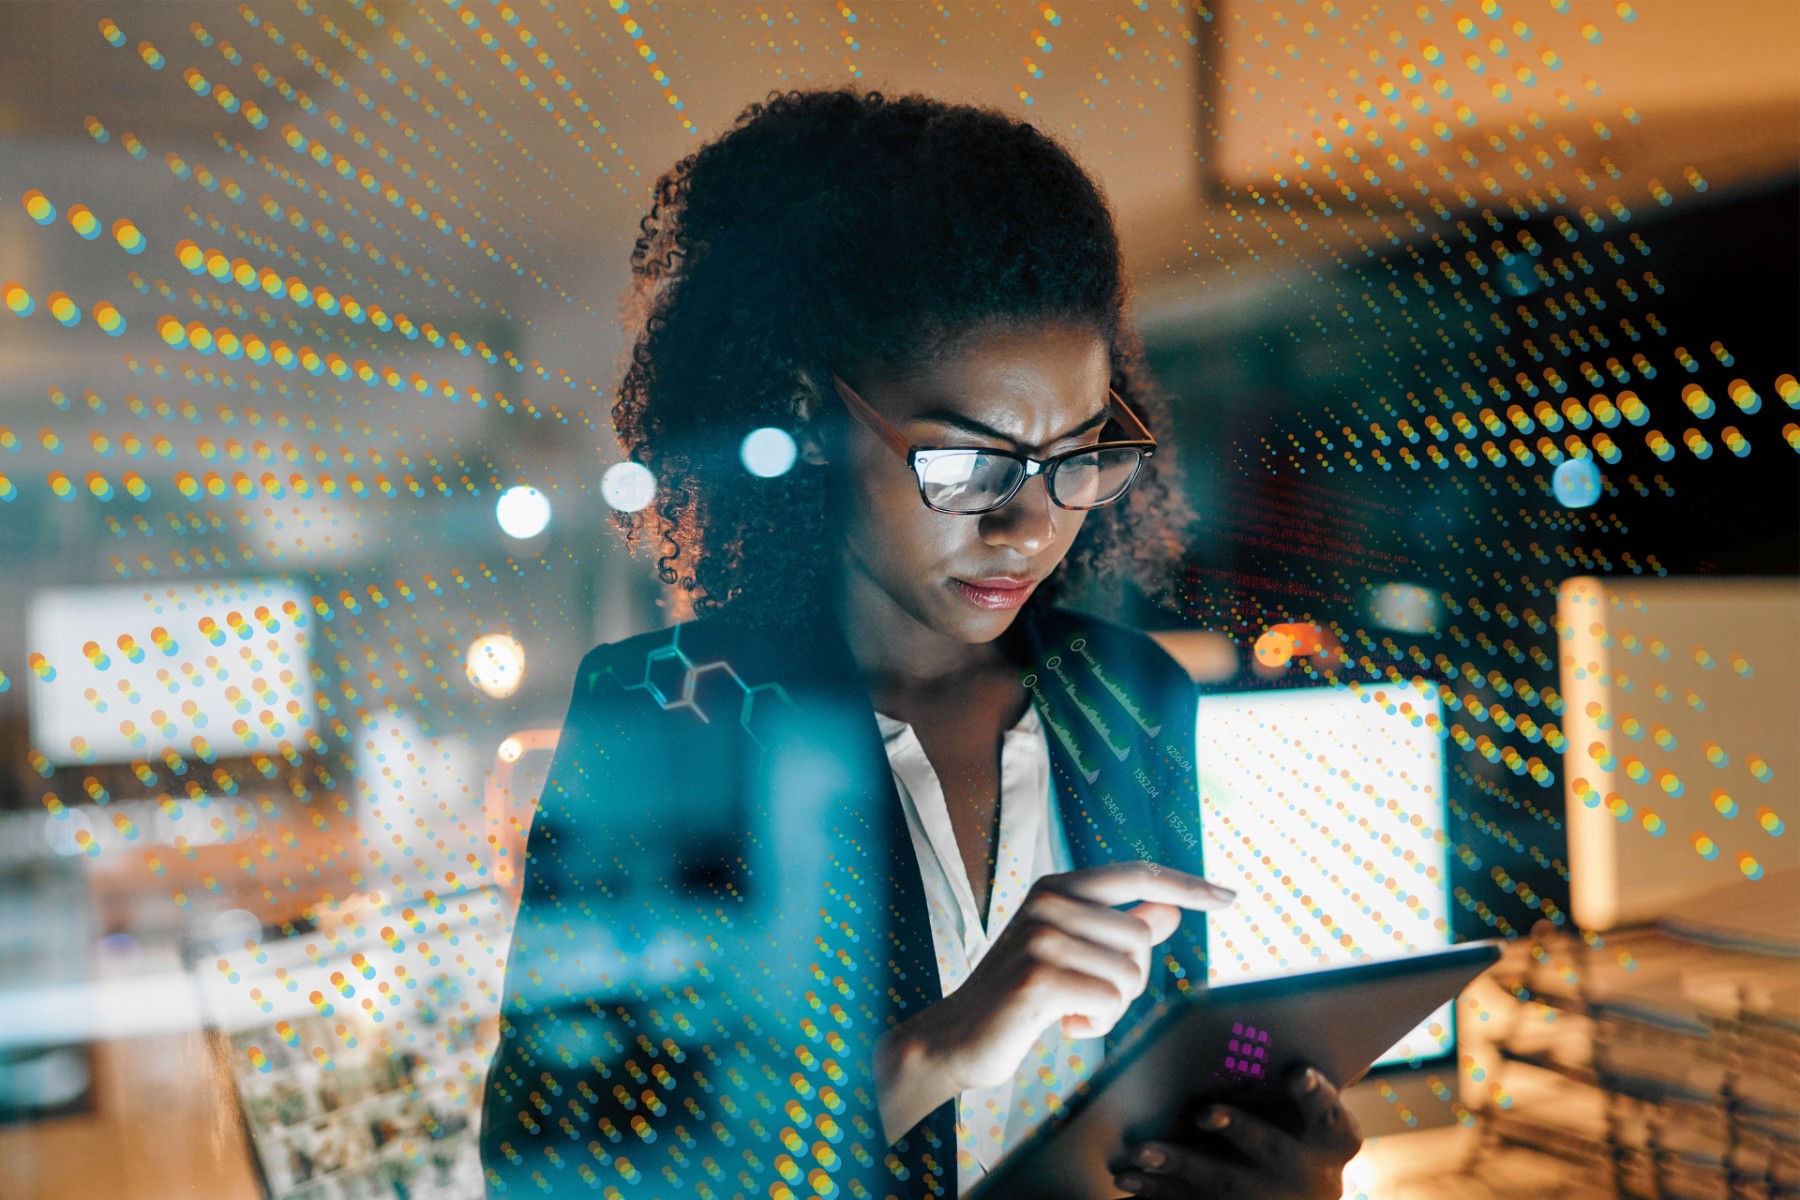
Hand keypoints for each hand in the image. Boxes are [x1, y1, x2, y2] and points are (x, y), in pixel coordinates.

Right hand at [874, 861, 1234, 1139]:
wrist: (958, 1037)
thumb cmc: (1022, 997)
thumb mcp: (1074, 955)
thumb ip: (1120, 930)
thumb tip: (1170, 909)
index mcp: (1057, 886)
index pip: (1137, 875)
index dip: (1187, 886)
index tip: (1231, 898)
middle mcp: (1048, 900)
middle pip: (1141, 939)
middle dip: (1128, 981)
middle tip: (1085, 997)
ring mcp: (1041, 935)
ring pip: (1129, 974)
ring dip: (1110, 1008)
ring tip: (1069, 1011)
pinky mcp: (1039, 976)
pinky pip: (1110, 1003)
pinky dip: (1095, 1026)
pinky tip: (1062, 1026)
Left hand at [1111, 1063, 1362, 1198]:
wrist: (1302, 1199)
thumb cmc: (1298, 1132)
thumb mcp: (1308, 1113)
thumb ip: (1285, 1082)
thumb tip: (1229, 1021)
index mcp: (1334, 1138)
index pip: (1329, 1111)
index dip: (1315, 1092)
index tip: (1297, 1072)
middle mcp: (1312, 1174)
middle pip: (1271, 1148)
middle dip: (1238, 1130)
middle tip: (1205, 1113)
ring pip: (1224, 1185)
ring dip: (1180, 1165)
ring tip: (1142, 1151)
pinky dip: (1158, 1193)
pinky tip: (1128, 1178)